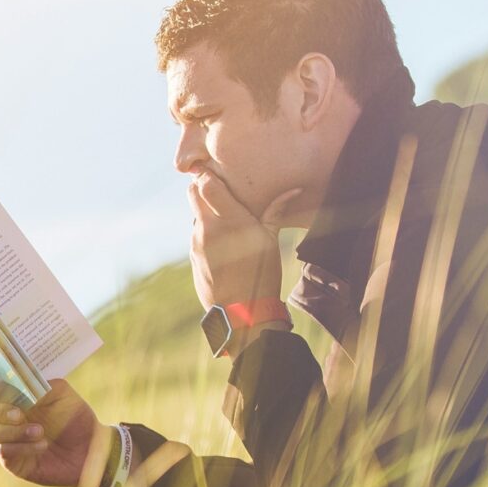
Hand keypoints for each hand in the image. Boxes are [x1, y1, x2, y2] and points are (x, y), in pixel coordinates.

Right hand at [0, 377, 102, 486]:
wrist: (91, 448)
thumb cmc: (74, 417)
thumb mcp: (60, 392)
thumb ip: (37, 382)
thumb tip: (16, 379)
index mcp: (9, 395)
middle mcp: (1, 417)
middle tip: (19, 414)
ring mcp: (5, 440)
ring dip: (13, 431)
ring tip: (40, 431)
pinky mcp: (12, 461)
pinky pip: (4, 452)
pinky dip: (22, 447)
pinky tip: (42, 444)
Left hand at [188, 173, 300, 309]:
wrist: (241, 312)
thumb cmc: (262, 274)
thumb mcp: (271, 241)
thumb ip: (276, 211)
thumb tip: (294, 190)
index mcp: (229, 219)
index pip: (205, 184)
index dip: (209, 175)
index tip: (219, 174)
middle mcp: (208, 228)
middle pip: (193, 193)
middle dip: (203, 188)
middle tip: (220, 190)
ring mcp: (197, 242)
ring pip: (195, 214)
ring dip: (205, 211)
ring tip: (226, 218)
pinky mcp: (193, 256)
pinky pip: (196, 234)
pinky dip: (205, 231)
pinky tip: (223, 241)